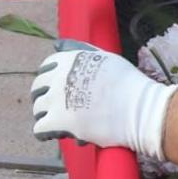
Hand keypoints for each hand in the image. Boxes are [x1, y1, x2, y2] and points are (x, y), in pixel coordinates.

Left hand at [29, 47, 171, 161]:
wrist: (140, 109)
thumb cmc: (127, 83)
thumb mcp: (103, 58)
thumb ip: (79, 50)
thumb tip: (58, 44)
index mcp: (68, 60)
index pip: (45, 69)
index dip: (50, 81)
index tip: (58, 90)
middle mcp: (58, 77)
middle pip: (37, 90)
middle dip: (45, 98)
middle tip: (57, 108)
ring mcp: (58, 100)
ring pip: (38, 110)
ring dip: (46, 116)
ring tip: (59, 122)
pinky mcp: (60, 122)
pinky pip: (40, 129)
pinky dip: (45, 133)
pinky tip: (54, 134)